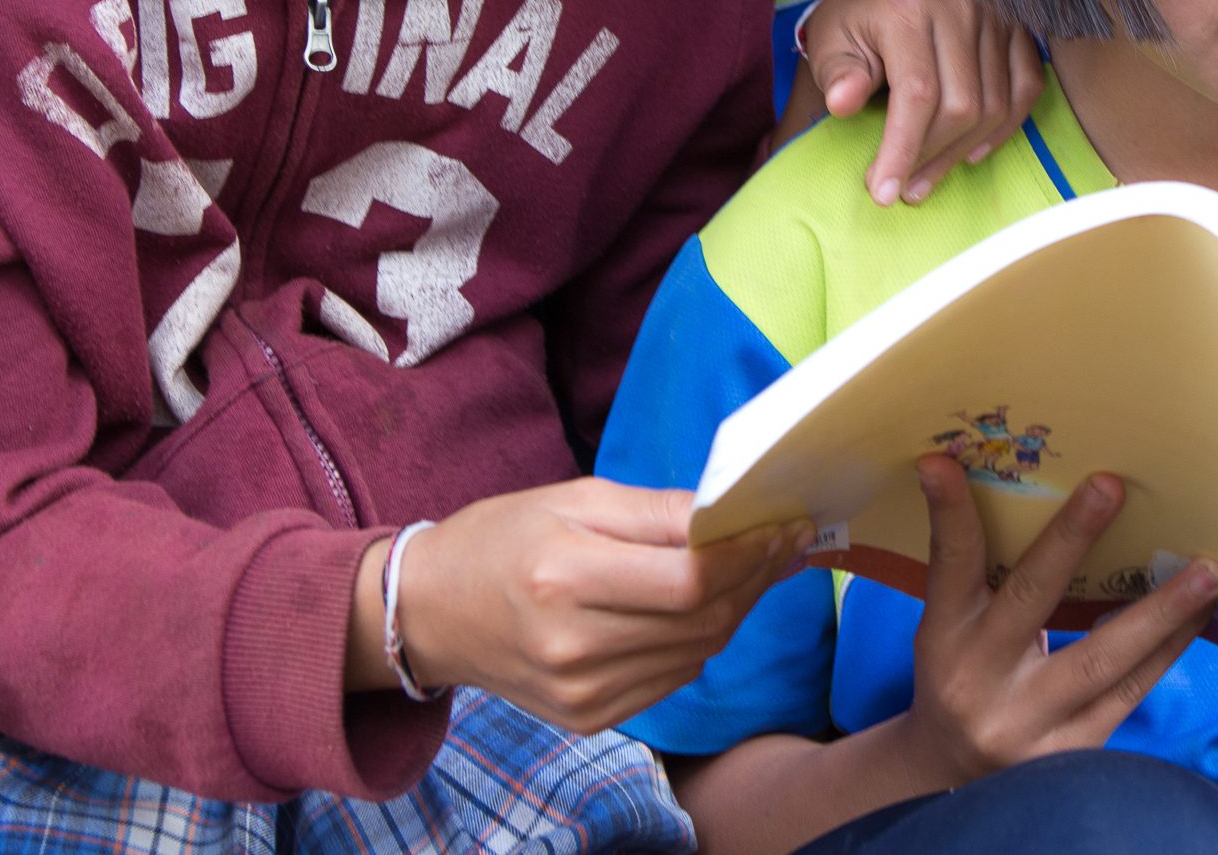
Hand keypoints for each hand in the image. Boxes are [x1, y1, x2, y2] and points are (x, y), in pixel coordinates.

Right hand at [378, 477, 808, 732]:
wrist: (430, 612)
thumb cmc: (504, 537)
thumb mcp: (577, 499)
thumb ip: (660, 512)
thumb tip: (735, 513)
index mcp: (565, 580)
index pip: (690, 581)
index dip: (750, 554)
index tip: (787, 523)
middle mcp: (573, 648)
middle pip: (702, 620)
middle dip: (755, 577)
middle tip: (782, 540)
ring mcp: (581, 694)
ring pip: (697, 653)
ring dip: (736, 609)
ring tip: (752, 566)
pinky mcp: (588, 717)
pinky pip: (672, 678)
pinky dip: (700, 640)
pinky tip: (705, 606)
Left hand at [797, 0, 1043, 204]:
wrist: (881, 4)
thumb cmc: (852, 33)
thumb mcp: (829, 48)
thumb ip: (837, 74)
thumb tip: (843, 102)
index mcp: (907, 10)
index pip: (917, 92)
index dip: (903, 148)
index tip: (884, 194)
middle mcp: (958, 8)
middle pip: (961, 105)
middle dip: (931, 158)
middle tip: (903, 189)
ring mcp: (993, 18)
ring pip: (994, 106)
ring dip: (961, 153)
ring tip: (926, 179)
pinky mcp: (1016, 32)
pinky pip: (1026, 90)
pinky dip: (1005, 129)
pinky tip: (972, 154)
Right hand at [899, 456, 1217, 782]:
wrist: (953, 784)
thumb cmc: (965, 679)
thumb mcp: (953, 631)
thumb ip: (984, 578)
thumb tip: (1042, 496)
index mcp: (944, 637)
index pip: (949, 565)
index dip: (948, 513)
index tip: (943, 462)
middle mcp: (981, 678)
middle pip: (1031, 600)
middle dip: (1071, 540)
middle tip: (1111, 485)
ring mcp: (1029, 721)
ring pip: (1103, 659)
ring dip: (1163, 611)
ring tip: (1209, 571)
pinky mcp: (1073, 751)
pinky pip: (1131, 692)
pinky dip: (1168, 650)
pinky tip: (1200, 617)